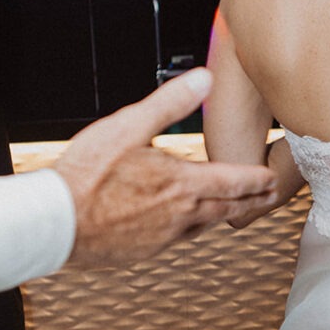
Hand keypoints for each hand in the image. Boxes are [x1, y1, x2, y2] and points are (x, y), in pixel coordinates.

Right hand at [54, 70, 278, 266]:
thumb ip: (170, 103)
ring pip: (206, 226)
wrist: (56, 223)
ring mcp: (165, 237)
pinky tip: (186, 223)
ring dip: (224, 215)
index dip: (258, 180)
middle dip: (252, 201)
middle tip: (269, 197)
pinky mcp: (146, 251)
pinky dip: (191, 228)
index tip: (274, 179)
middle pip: (229, 208)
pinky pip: (179, 239)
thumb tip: (204, 78)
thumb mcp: (129, 126)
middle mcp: (182, 215)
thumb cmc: (87, 174)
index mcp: (183, 184)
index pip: (235, 182)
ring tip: (235, 209)